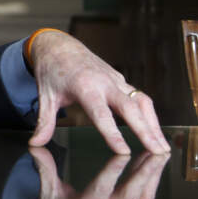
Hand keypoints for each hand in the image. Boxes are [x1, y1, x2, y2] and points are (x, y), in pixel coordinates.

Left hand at [27, 31, 169, 154]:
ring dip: (153, 124)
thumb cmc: (51, 71)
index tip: (124, 151)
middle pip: (130, 108)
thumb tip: (35, 143)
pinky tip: (154, 132)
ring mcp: (115, 80)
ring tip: (162, 148)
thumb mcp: (45, 96)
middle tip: (158, 153)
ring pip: (140, 101)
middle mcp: (104, 82)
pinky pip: (139, 98)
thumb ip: (44, 121)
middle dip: (145, 131)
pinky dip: (149, 115)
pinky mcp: (120, 80)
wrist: (58, 45)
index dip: (112, 133)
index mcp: (84, 86)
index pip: (101, 114)